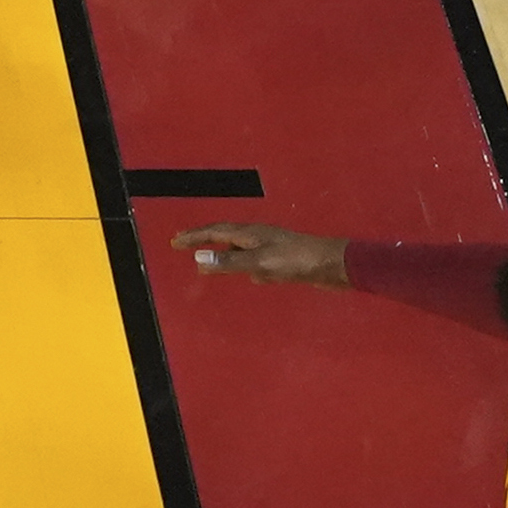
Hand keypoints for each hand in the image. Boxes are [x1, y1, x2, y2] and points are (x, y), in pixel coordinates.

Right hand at [172, 223, 350, 288]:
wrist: (332, 265)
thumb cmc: (296, 261)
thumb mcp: (260, 263)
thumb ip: (230, 262)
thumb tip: (198, 260)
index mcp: (250, 233)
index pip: (214, 232)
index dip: (194, 236)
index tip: (175, 242)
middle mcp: (258, 237)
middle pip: (225, 235)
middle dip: (203, 240)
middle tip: (184, 245)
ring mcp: (271, 247)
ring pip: (240, 248)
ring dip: (223, 253)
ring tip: (208, 263)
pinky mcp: (283, 259)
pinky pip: (255, 260)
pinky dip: (243, 265)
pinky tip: (249, 276)